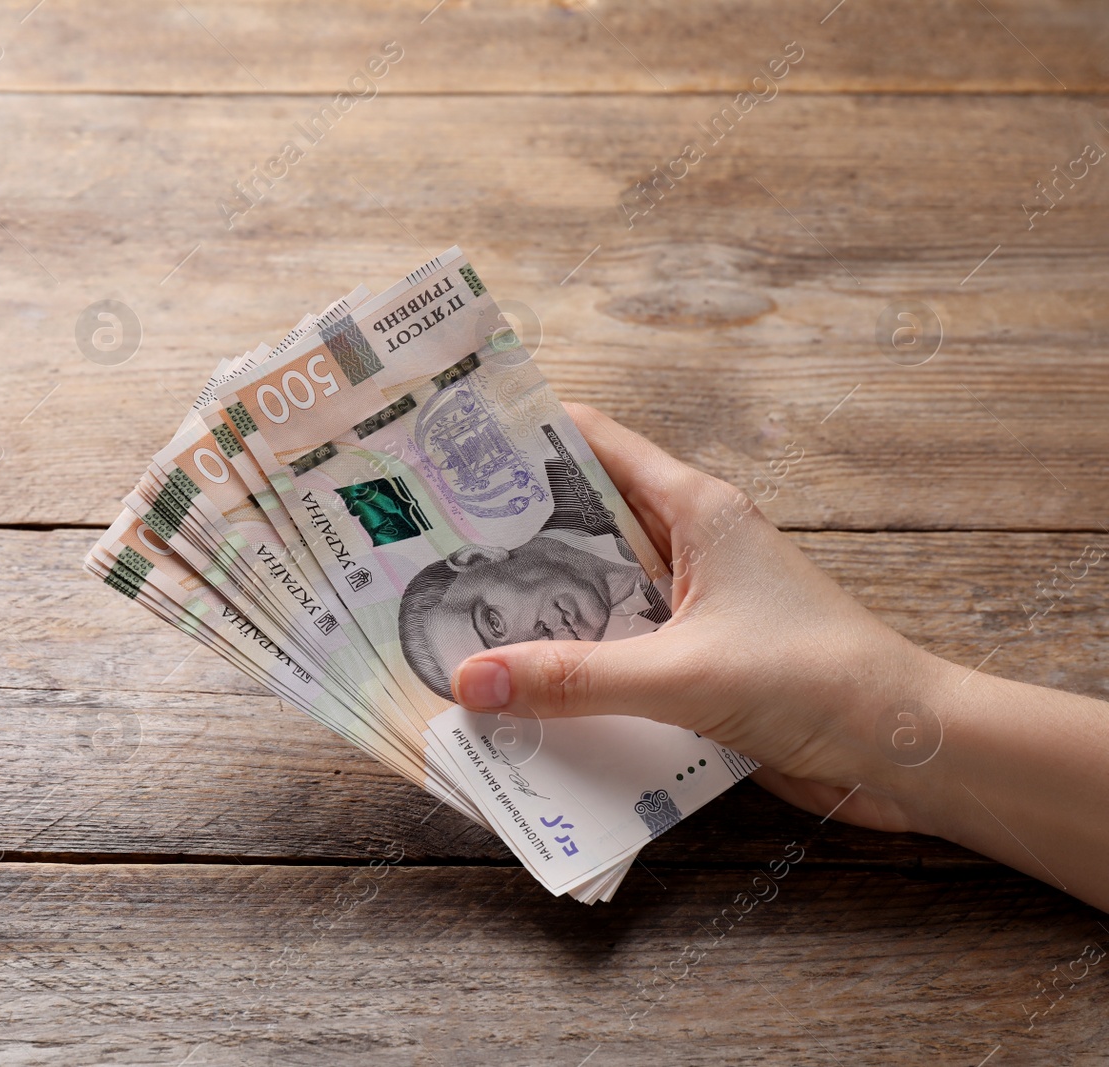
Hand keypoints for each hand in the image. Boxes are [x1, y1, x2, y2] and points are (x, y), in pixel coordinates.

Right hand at [450, 402, 957, 836]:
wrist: (910, 751)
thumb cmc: (819, 680)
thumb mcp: (684, 673)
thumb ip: (574, 678)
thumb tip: (471, 681)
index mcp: (694, 509)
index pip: (593, 443)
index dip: (523, 439)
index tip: (450, 450)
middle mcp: (688, 547)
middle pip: (581, 523)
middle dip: (509, 538)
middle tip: (423, 551)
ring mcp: (692, 607)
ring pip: (593, 595)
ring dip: (536, 614)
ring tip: (449, 625)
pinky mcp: (696, 663)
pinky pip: (615, 654)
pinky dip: (570, 668)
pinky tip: (518, 693)